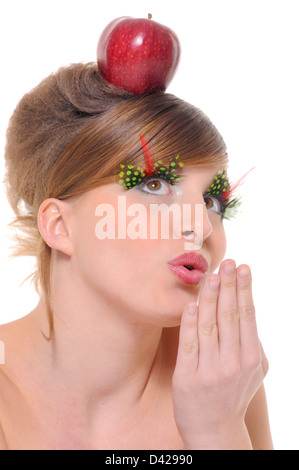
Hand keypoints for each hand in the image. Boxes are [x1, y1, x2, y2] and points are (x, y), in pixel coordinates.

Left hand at [172, 260, 268, 449]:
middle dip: (229, 286)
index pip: (247, 316)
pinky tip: (191, 305)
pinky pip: (189, 344)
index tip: (242, 267)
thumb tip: (246, 309)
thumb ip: (252, 343)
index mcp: (251, 359)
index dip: (244, 289)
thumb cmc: (234, 394)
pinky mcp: (187, 377)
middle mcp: (233, 364)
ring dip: (210, 298)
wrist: (215, 431)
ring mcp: (210, 371)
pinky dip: (190, 323)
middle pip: (230, 316)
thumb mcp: (254, 371)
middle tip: (228, 263)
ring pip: (210, 326)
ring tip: (211, 277)